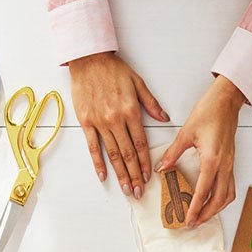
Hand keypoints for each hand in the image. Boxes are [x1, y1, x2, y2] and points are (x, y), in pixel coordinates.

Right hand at [68, 51, 168, 197]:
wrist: (89, 59)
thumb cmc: (113, 70)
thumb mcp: (138, 83)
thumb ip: (151, 103)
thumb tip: (165, 118)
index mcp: (131, 111)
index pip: (141, 144)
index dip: (145, 163)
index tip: (149, 177)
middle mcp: (116, 120)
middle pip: (128, 154)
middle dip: (135, 175)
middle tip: (139, 192)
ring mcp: (100, 123)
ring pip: (112, 154)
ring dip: (120, 174)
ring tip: (126, 189)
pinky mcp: (86, 122)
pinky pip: (93, 147)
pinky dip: (98, 163)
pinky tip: (104, 176)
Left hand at [157, 75, 245, 225]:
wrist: (226, 101)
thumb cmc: (209, 112)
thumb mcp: (186, 133)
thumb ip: (173, 153)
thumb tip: (161, 168)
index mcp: (212, 159)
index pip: (203, 191)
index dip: (195, 209)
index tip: (187, 220)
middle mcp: (224, 165)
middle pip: (218, 199)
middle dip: (206, 214)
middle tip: (192, 223)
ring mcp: (230, 164)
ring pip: (227, 195)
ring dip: (216, 209)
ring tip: (202, 216)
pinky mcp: (231, 162)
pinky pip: (230, 186)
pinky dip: (222, 198)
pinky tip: (212, 200)